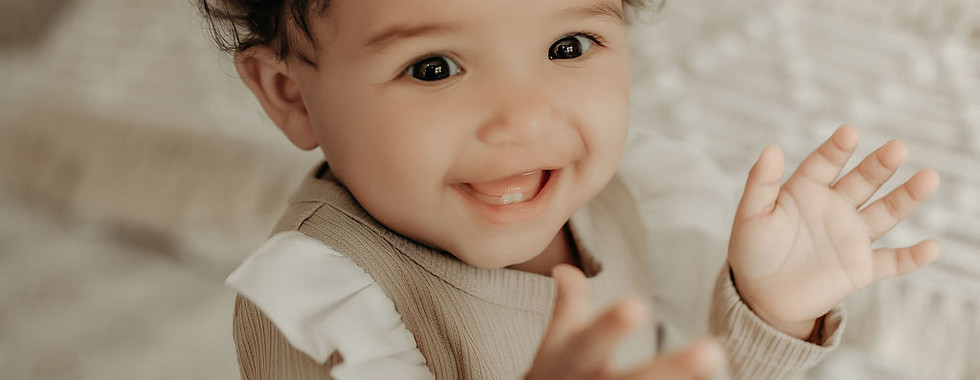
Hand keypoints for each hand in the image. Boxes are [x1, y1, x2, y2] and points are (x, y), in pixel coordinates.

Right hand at [526, 264, 724, 378]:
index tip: (636, 305)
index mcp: (574, 362)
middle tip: (713, 350)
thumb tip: (565, 268)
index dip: (610, 327)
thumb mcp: (558, 344)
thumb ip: (569, 306)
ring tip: (717, 358)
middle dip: (672, 369)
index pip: (590, 342)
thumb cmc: (560, 377)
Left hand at [729, 125, 940, 338]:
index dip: (836, 149)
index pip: (824, 164)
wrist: (762, 295)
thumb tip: (771, 149)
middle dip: (879, 165)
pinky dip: (910, 257)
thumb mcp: (751, 215)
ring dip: (906, 197)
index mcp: (806, 189)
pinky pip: (891, 262)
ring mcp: (851, 236)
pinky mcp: (860, 268)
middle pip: (862, 181)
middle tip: (898, 148)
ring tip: (929, 177)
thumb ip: (761, 183)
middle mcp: (834, 207)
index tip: (849, 134)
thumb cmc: (753, 249)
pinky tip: (931, 247)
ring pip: (885, 213)